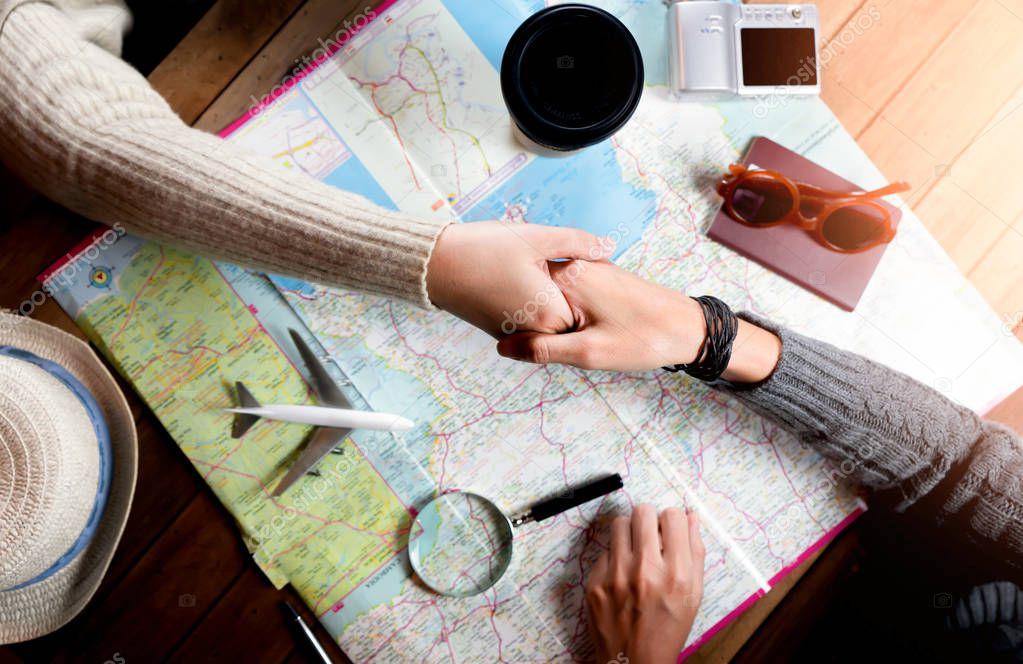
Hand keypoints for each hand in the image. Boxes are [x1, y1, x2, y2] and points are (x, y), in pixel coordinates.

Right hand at [426, 222, 612, 336]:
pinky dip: (531, 301)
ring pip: (549, 316)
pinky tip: (518, 278)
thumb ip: (577, 244)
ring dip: (549, 296)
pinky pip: (530, 319)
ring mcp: (517, 334)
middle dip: (570, 291)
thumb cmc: (484, 250)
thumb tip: (608, 247)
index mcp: (550, 313)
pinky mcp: (502, 331)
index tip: (582, 264)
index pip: (587, 304)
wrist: (435, 267)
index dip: (588, 282)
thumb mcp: (536, 238)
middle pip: (570, 314)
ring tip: (531, 269)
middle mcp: (535, 332)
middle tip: (551, 264)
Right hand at [496, 261, 780, 381]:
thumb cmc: (644, 341)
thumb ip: (543, 349)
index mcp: (568, 278)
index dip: (516, 323)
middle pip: (535, 294)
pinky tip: (584, 333)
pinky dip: (569, 314)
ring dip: (553, 319)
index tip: (524, 345)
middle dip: (536, 322)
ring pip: (552, 296)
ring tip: (574, 341)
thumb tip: (503, 348)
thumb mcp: (589, 353)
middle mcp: (576, 266)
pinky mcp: (602, 278)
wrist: (691, 329)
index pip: (520, 295)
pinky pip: (570, 295)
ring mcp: (591, 270)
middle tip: (558, 348)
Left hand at [585, 505, 704, 663]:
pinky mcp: (595, 581)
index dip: (673, 519)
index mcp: (676, 574)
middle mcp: (645, 570)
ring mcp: (616, 575)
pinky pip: (604, 551)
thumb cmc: (668, 629)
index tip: (670, 529)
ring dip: (629, 532)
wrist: (634, 661)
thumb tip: (690, 517)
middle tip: (650, 536)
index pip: (673, 516)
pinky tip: (621, 576)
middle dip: (649, 520)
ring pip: (619, 523)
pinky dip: (614, 557)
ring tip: (635, 552)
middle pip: (643, 511)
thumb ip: (695, 552)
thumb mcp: (694, 594)